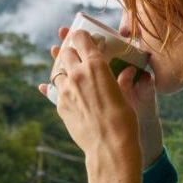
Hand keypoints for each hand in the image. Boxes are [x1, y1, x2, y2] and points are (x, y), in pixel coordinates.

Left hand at [39, 27, 163, 168]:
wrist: (109, 147)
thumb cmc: (124, 120)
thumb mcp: (126, 95)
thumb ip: (122, 81)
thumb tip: (128, 72)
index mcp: (96, 65)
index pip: (81, 38)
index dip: (81, 35)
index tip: (83, 37)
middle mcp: (77, 73)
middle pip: (65, 52)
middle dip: (71, 52)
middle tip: (78, 56)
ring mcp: (65, 89)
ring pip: (58, 71)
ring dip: (65, 71)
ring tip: (73, 76)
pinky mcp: (59, 105)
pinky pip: (55, 90)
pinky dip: (61, 88)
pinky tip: (67, 91)